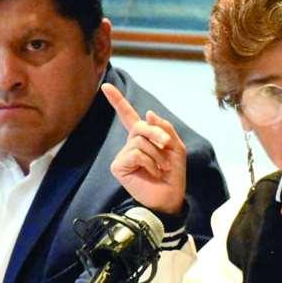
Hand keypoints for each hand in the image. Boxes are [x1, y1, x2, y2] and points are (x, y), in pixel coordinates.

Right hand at [102, 83, 186, 214]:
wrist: (171, 195)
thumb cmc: (173, 173)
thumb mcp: (176, 146)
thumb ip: (164, 128)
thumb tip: (148, 113)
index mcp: (142, 137)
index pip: (128, 115)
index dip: (117, 100)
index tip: (106, 86)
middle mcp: (130, 144)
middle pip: (140, 126)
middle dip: (157, 134)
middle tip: (168, 145)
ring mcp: (123, 155)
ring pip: (139, 141)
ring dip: (157, 153)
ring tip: (161, 167)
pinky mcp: (118, 166)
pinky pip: (135, 153)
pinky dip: (149, 162)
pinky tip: (153, 172)